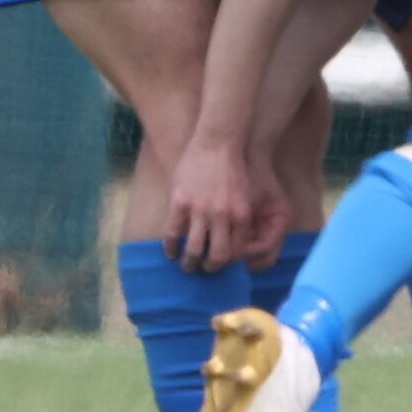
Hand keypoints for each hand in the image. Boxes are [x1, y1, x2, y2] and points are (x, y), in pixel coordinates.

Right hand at [164, 133, 281, 271]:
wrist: (218, 141)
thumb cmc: (232, 168)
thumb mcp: (242, 196)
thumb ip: (236, 218)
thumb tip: (230, 242)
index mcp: (241, 215)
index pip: (235, 250)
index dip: (228, 262)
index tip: (220, 264)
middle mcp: (222, 215)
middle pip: (218, 256)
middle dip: (210, 268)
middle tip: (203, 270)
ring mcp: (200, 209)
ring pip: (194, 249)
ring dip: (189, 263)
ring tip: (186, 266)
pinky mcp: (181, 202)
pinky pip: (173, 233)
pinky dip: (170, 247)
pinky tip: (169, 252)